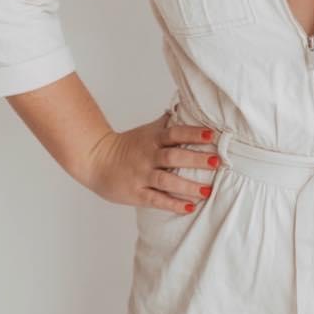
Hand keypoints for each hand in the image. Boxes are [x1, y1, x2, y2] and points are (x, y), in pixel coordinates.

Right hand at [84, 111, 221, 213]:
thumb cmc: (127, 145)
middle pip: (174, 157)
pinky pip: (156, 200)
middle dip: (196, 160)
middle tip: (216, 162)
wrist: (96, 160)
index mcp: (153, 139)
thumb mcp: (146, 131)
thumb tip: (184, 107)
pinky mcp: (136, 193)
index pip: (175, 133)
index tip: (211, 135)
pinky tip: (189, 206)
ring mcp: (142, 175)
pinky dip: (173, 204)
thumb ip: (166, 123)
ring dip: (188, 186)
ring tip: (207, 190)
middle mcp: (148, 156)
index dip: (193, 134)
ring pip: (167, 182)